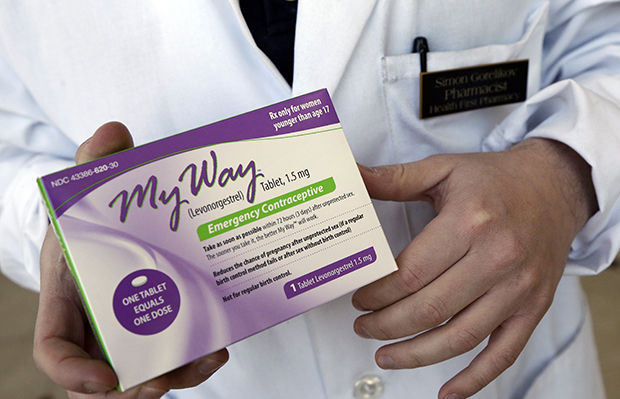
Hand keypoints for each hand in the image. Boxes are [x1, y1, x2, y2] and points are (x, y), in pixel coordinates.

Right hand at [34, 122, 228, 398]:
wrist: (115, 223)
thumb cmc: (94, 212)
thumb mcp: (90, 183)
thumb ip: (96, 160)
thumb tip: (114, 132)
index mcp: (68, 296)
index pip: (54, 348)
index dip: (71, 372)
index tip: (102, 378)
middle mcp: (97, 322)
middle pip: (107, 377)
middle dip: (134, 387)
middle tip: (162, 381)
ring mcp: (132, 328)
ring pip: (148, 370)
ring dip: (178, 375)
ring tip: (209, 359)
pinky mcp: (164, 324)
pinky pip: (176, 352)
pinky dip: (195, 357)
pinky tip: (221, 343)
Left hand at [352, 138, 596, 398]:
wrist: (555, 185)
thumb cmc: (495, 179)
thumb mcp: (443, 169)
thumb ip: (395, 179)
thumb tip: (352, 177)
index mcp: (470, 222)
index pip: (410, 273)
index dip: (377, 293)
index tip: (359, 298)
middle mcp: (497, 258)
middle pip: (430, 309)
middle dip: (386, 325)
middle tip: (363, 327)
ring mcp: (518, 287)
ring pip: (459, 337)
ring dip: (416, 354)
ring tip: (385, 356)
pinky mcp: (533, 306)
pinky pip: (503, 352)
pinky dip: (474, 379)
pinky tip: (447, 391)